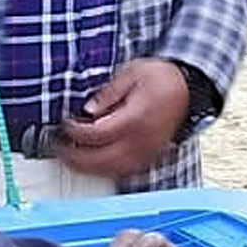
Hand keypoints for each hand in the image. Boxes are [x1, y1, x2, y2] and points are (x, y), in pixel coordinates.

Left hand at [52, 59, 193, 182]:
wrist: (187, 88)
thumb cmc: (160, 78)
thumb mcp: (131, 73)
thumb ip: (108, 93)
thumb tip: (88, 110)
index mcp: (136, 118)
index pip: (98, 133)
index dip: (76, 131)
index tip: (65, 124)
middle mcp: (142, 140)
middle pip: (102, 160)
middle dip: (76, 157)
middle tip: (59, 148)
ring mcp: (148, 152)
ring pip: (113, 171)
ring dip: (88, 169)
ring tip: (71, 159)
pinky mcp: (150, 157)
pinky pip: (125, 173)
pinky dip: (106, 172)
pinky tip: (93, 165)